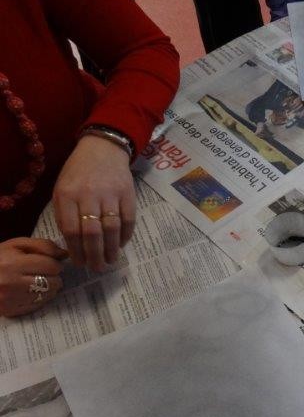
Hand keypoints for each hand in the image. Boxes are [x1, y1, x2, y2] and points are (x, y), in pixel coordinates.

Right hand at [0, 238, 66, 316]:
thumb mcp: (17, 245)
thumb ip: (43, 246)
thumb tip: (65, 254)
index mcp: (12, 264)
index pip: (51, 266)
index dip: (54, 263)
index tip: (50, 262)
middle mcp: (11, 283)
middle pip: (53, 282)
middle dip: (53, 276)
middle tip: (45, 272)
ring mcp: (10, 299)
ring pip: (48, 295)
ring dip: (49, 287)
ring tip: (38, 281)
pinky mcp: (10, 311)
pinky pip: (38, 305)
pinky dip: (40, 298)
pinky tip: (31, 291)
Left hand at [53, 134, 135, 271]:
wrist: (103, 148)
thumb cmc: (78, 172)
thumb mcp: (62, 189)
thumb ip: (64, 213)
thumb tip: (72, 244)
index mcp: (67, 195)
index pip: (71, 230)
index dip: (76, 251)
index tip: (80, 263)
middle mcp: (89, 195)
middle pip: (92, 233)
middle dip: (95, 255)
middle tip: (97, 268)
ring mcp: (110, 195)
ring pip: (111, 229)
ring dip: (111, 248)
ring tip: (111, 260)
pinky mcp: (128, 194)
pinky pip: (128, 220)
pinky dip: (125, 235)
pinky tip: (121, 244)